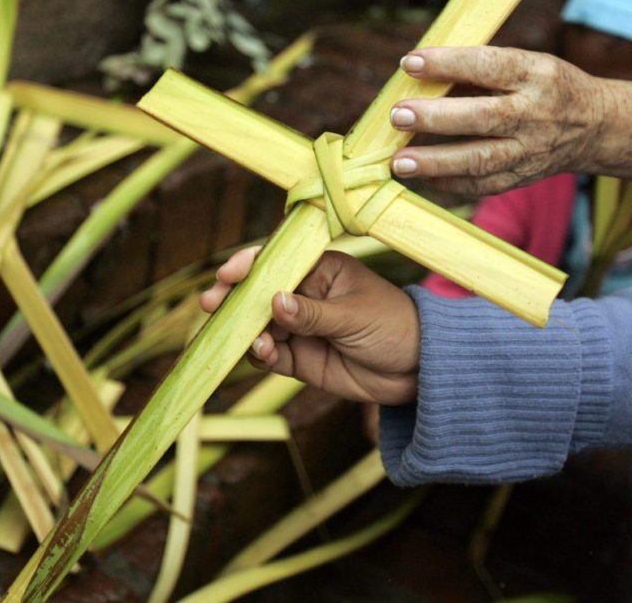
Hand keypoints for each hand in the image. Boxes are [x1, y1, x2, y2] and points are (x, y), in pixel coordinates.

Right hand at [200, 248, 419, 404]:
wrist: (419, 371)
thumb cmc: (395, 327)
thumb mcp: (355, 316)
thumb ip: (312, 314)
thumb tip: (274, 301)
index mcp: (320, 270)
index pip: (278, 261)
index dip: (248, 265)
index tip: (227, 274)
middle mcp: (305, 295)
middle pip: (258, 292)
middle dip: (234, 298)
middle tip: (212, 304)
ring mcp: (300, 327)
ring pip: (259, 325)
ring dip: (245, 330)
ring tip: (249, 338)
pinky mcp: (300, 358)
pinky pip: (270, 353)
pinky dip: (261, 353)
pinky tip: (262, 352)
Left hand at [387, 46, 604, 194]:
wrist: (593, 125)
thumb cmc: (542, 87)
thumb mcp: (524, 64)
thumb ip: (477, 71)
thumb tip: (416, 77)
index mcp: (535, 74)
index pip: (489, 66)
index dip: (448, 64)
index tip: (409, 63)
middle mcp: (535, 114)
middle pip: (483, 117)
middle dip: (436, 118)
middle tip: (398, 116)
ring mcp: (530, 151)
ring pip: (480, 161)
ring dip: (435, 162)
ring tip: (399, 162)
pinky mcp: (522, 178)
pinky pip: (482, 186)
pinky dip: (449, 184)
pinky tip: (421, 177)